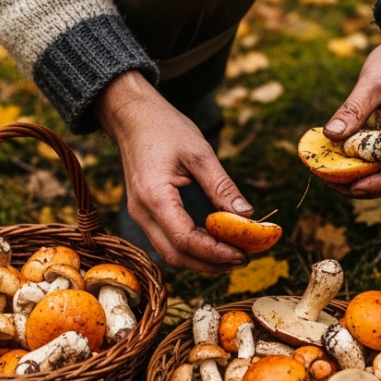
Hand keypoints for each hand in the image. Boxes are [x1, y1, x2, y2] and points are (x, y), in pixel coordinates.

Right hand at [95, 71, 251, 272]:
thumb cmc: (165, 128)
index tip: (243, 254)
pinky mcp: (144, 212)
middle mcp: (141, 211)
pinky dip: (191, 248)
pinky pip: (167, 241)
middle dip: (210, 263)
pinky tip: (214, 243)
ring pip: (170, 252)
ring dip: (201, 260)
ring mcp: (140, 214)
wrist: (132, 117)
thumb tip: (248, 216)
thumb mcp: (199, 153)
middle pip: (176, 255)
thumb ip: (222, 186)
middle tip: (243, 260)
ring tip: (233, 255)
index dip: (215, 252)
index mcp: (153, 196)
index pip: (185, 239)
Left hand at [322, 0, 380, 197]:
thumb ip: (353, 109)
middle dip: (368, 186)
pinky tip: (342, 162)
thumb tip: (330, 136)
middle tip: (335, 185)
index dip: (380, 183)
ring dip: (365, 179)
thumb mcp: (373, 80)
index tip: (353, 186)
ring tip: (334, 178)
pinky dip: (365, 164)